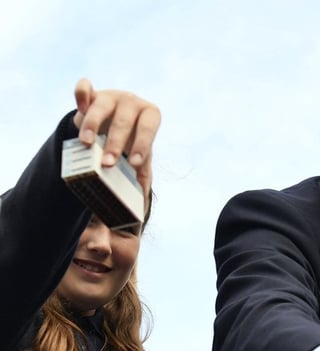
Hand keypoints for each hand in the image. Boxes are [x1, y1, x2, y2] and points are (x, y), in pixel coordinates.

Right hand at [71, 78, 160, 196]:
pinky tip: (80, 106)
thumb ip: (142, 172)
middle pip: (124, 121)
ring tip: (86, 144)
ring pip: (101, 107)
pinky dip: (81, 93)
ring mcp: (110, 96)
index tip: (134, 164)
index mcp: (150, 115)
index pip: (148, 128)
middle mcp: (131, 102)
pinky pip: (84, 88)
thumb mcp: (139, 152)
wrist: (112, 120)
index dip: (142, 144)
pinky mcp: (91, 94)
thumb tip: (142, 203)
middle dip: (115, 143)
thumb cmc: (131, 139)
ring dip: (93, 125)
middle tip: (107, 163)